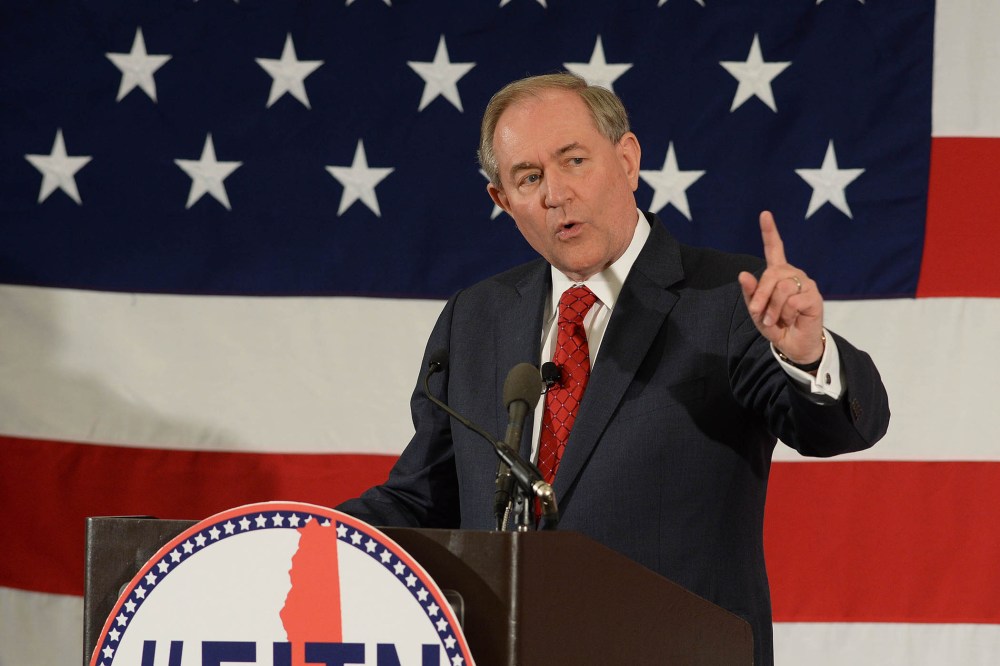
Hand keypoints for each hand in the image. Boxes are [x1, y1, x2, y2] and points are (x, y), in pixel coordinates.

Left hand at [737, 211, 824, 364]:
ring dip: (773, 308)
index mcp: (778, 274)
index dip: (770, 232)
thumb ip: (750, 294)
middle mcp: (793, 274)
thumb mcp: (757, 311)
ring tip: (775, 320)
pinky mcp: (814, 297)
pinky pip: (793, 301)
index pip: (775, 248)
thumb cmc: (775, 325)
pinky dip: (785, 314)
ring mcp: (805, 283)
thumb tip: (743, 275)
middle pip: (771, 274)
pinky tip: (789, 320)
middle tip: (758, 312)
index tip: (765, 214)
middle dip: (760, 295)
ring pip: (781, 288)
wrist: (793, 345)